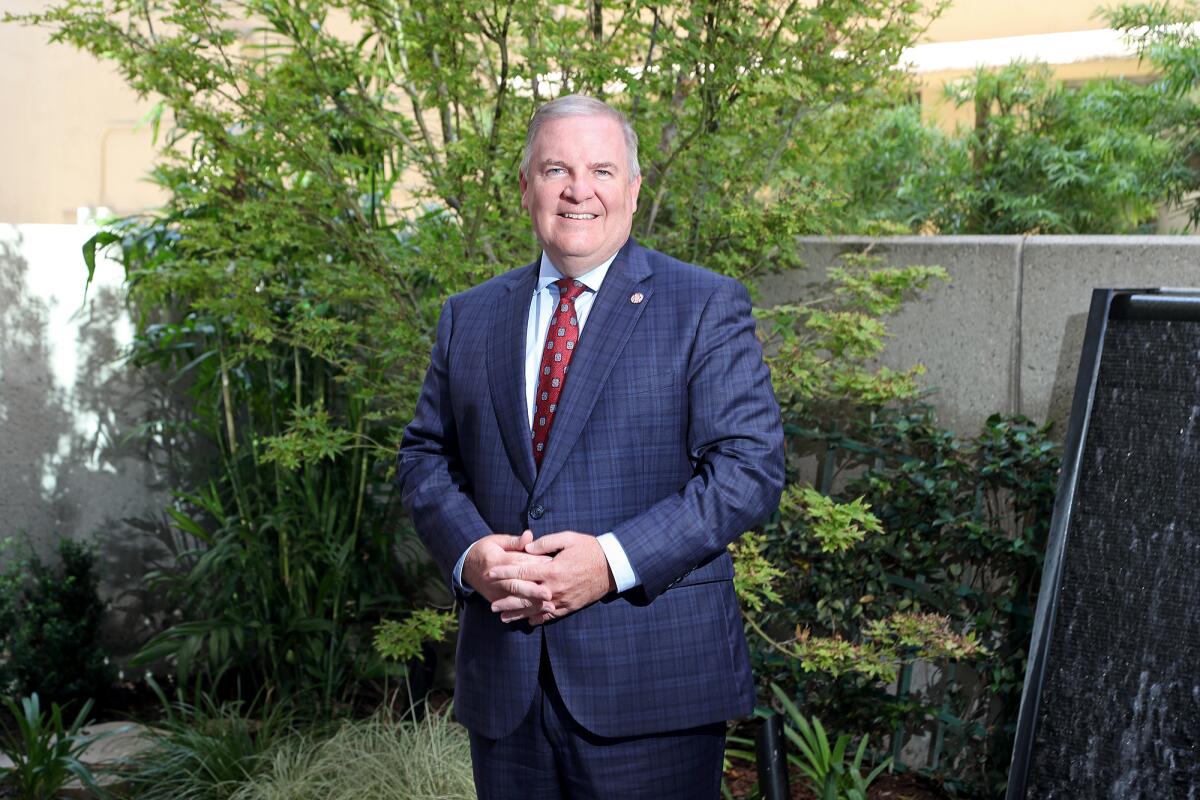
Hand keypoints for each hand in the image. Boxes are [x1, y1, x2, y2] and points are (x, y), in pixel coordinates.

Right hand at [462, 531, 555, 620]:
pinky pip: (511, 607)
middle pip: (516, 584)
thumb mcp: (497, 541)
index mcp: (496, 560)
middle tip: (549, 594)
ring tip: (550, 607)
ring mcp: (494, 591)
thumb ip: (514, 541)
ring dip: (533, 603)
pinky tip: (539, 614)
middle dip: (534, 590)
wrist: (466, 567)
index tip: (551, 564)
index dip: (535, 563)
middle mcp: (495, 578)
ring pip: (515, 599)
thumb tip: (529, 536)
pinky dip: (526, 611)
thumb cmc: (486, 550)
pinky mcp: (495, 599)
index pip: (518, 562)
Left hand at [487, 531, 616, 624]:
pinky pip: (551, 616)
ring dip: (519, 614)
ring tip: (503, 618)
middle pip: (525, 596)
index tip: (490, 574)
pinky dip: (538, 619)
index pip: (522, 572)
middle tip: (491, 606)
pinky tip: (528, 621)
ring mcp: (563, 599)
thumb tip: (527, 547)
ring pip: (536, 610)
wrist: (613, 566)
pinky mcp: (571, 606)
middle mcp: (555, 588)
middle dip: (506, 601)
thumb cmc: (590, 549)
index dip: (504, 573)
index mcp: (552, 569)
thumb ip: (546, 542)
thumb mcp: (569, 538)